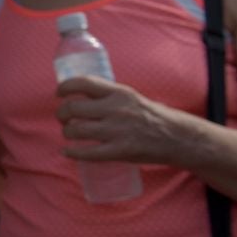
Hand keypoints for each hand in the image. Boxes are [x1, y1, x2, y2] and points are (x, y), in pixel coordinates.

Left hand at [55, 76, 186, 164]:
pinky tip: (67, 152)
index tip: (59, 93)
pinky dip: (72, 153)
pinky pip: (87, 153)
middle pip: (73, 108)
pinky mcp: (120, 151)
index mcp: (119, 92)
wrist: (178, 137)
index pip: (83, 83)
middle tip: (63, 118)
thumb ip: (108, 96)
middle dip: (62, 113)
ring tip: (69, 133)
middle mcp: (116, 109)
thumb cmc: (152, 116)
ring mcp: (118, 131)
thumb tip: (80, 96)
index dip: (65, 87)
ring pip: (76, 130)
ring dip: (66, 132)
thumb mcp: (131, 97)